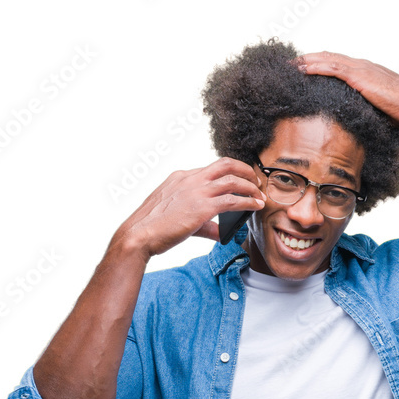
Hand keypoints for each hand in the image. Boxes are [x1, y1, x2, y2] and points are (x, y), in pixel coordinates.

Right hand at [112, 157, 265, 257]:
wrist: (139, 234)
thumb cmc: (153, 228)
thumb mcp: (177, 217)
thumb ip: (203, 223)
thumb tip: (220, 232)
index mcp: (181, 177)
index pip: (211, 168)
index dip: (230, 173)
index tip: (241, 180)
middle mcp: (190, 179)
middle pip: (225, 164)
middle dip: (245, 170)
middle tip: (256, 181)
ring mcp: (196, 191)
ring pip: (232, 180)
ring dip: (250, 186)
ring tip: (259, 195)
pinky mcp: (202, 207)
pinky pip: (232, 200)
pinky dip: (248, 201)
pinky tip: (256, 206)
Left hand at [292, 51, 398, 125]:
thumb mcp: (377, 106)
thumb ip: (365, 106)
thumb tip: (357, 120)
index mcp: (364, 71)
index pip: (337, 63)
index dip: (320, 63)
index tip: (305, 67)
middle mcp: (359, 65)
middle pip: (328, 57)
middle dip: (309, 59)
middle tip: (291, 63)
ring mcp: (358, 69)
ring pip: (327, 59)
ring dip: (307, 61)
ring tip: (291, 64)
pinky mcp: (358, 76)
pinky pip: (332, 68)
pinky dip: (316, 66)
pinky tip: (303, 68)